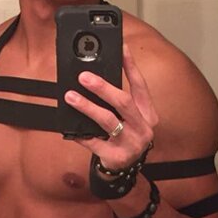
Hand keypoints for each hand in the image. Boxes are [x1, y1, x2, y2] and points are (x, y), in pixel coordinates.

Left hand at [65, 43, 157, 170]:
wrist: (127, 169)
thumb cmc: (126, 137)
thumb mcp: (131, 118)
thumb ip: (122, 100)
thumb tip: (100, 74)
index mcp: (148, 114)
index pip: (140, 86)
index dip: (131, 66)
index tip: (121, 48)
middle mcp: (143, 128)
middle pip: (123, 102)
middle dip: (103, 87)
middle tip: (84, 76)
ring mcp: (131, 144)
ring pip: (108, 120)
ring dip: (87, 106)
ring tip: (71, 96)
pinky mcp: (116, 157)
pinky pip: (94, 142)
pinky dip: (81, 134)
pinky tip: (69, 128)